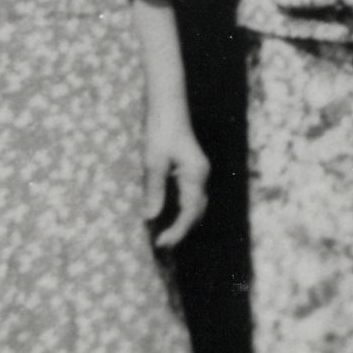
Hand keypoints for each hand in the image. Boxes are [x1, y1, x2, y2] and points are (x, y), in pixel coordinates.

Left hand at [145, 115, 210, 247]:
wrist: (168, 106)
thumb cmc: (160, 130)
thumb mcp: (153, 162)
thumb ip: (154, 190)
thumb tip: (151, 218)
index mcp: (196, 174)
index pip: (190, 211)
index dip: (177, 231)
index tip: (161, 244)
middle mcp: (201, 175)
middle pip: (197, 211)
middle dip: (181, 230)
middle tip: (161, 246)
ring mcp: (198, 172)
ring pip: (195, 205)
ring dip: (182, 222)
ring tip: (165, 236)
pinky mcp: (191, 169)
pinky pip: (190, 196)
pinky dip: (181, 211)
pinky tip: (168, 216)